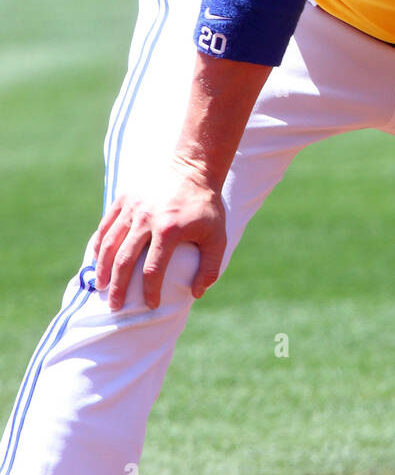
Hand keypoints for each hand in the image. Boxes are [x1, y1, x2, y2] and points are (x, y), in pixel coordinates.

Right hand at [93, 157, 226, 311]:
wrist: (193, 168)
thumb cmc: (206, 206)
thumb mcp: (217, 236)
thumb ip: (209, 267)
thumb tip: (197, 293)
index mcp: (169, 229)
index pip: (153, 269)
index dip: (150, 291)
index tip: (151, 305)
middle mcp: (146, 219)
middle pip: (124, 260)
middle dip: (118, 286)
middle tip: (114, 306)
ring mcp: (132, 208)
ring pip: (110, 243)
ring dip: (103, 268)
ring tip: (100, 286)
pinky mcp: (124, 199)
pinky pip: (106, 225)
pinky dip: (99, 244)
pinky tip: (97, 259)